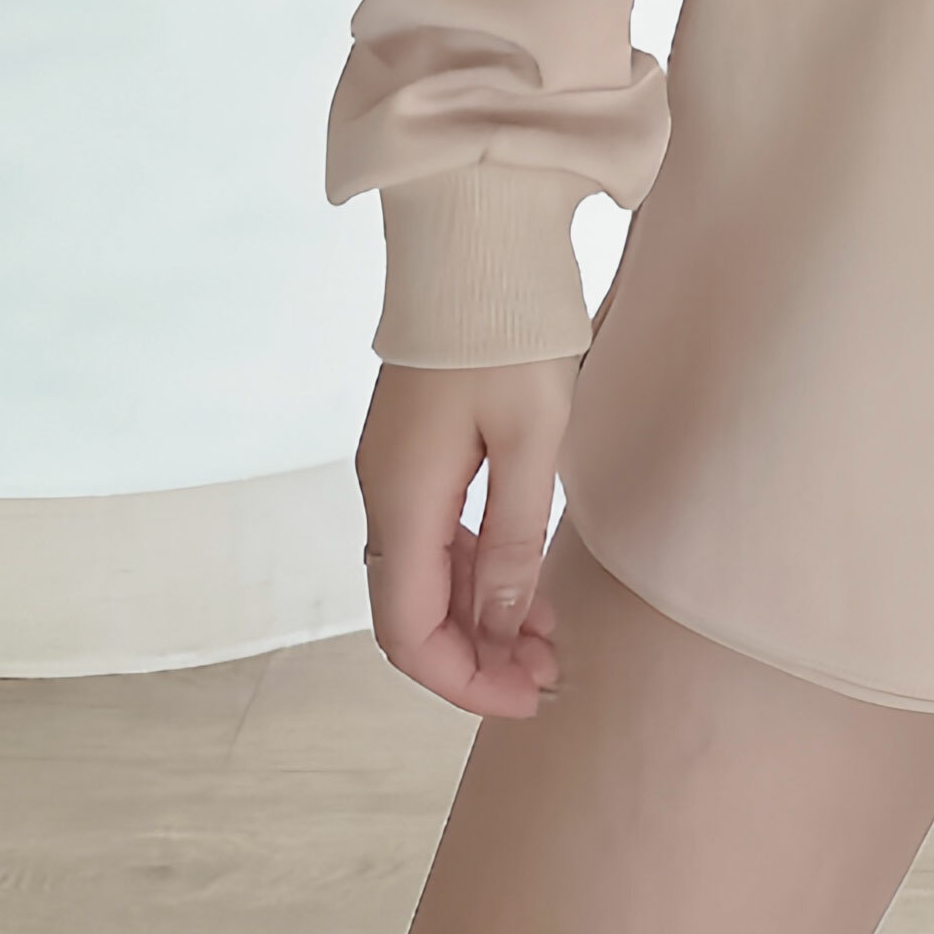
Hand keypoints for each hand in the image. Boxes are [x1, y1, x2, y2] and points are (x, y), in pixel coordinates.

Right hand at [357, 354, 578, 720]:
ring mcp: (394, 470)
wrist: (475, 235)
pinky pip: (434, 536)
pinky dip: (474, 573)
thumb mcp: (533, 436)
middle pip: (410, 613)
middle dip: (475, 658)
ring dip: (478, 618)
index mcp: (402, 499)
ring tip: (547, 639)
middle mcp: (384, 493)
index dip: (463, 682)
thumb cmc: (509, 329)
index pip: (408, 631)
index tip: (528, 698)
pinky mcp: (414, 448)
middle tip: (550, 675)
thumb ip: (514, 537)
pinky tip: (522, 582)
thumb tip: (497, 627)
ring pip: (424, 577)